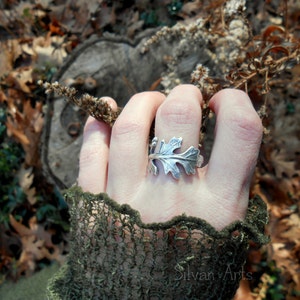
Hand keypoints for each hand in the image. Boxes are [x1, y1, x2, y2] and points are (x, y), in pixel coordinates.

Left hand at [77, 85, 262, 229]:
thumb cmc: (191, 273)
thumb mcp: (227, 234)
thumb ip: (227, 186)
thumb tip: (216, 135)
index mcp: (219, 207)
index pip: (241, 130)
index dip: (234, 101)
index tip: (221, 101)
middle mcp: (173, 199)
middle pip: (178, 115)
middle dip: (184, 94)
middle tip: (185, 97)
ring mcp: (127, 200)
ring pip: (129, 126)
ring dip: (142, 103)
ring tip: (151, 103)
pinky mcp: (94, 207)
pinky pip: (90, 154)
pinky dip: (95, 128)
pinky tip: (102, 116)